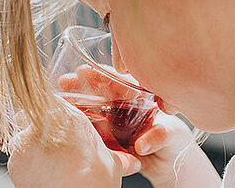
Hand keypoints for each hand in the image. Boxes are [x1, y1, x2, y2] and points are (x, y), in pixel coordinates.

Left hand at [7, 106, 142, 187]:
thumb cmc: (94, 179)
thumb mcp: (111, 163)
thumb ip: (116, 156)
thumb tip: (129, 162)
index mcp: (67, 113)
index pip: (52, 101)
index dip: (53, 113)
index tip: (57, 125)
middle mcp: (42, 121)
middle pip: (33, 117)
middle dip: (40, 130)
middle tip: (53, 147)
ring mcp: (25, 140)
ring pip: (23, 138)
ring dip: (31, 148)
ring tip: (47, 164)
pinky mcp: (14, 161)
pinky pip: (17, 159)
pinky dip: (26, 166)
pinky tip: (40, 175)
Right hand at [58, 65, 220, 186]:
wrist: (169, 164)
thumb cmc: (175, 142)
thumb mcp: (172, 135)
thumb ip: (159, 136)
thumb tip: (141, 144)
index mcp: (138, 97)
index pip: (117, 81)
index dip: (100, 75)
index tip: (84, 71)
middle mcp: (122, 106)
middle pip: (98, 90)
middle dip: (80, 84)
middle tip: (64, 81)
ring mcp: (111, 121)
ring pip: (90, 107)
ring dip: (74, 101)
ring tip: (60, 97)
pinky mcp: (105, 138)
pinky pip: (90, 128)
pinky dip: (77, 123)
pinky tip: (65, 117)